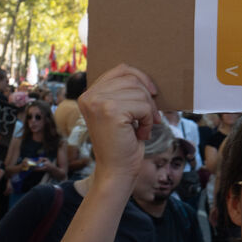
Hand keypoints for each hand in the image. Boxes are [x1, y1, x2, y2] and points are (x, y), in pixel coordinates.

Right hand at [77, 65, 158, 180]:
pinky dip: (148, 120)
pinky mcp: (110, 111)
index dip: (141, 78)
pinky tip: (141, 134)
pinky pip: (143, 106)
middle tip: (151, 117)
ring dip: (149, 111)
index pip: (120, 70)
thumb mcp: (120, 112)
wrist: (116, 171)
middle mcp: (89, 96)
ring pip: (139, 92)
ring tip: (143, 128)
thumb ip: (124, 93)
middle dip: (147, 98)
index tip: (152, 95)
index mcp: (89, 94)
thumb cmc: (122, 143)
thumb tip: (146, 78)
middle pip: (132, 79)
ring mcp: (98, 102)